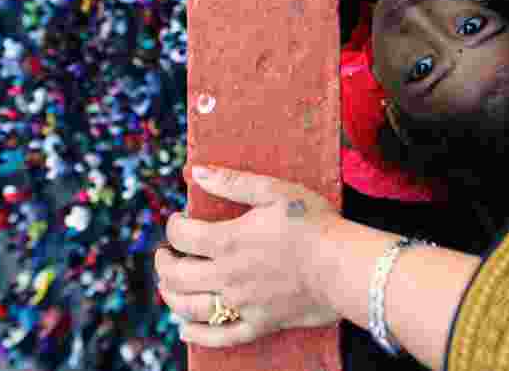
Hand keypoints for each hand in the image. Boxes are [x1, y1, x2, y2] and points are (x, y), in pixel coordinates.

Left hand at [154, 165, 341, 347]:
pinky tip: (184, 329)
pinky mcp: (259, 324)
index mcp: (228, 241)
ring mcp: (241, 304)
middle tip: (165, 254)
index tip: (179, 219)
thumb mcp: (273, 191)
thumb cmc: (313, 223)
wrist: (344, 266)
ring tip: (168, 284)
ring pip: (189, 307)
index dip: (173, 225)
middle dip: (163, 262)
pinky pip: (219, 337)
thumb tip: (197, 172)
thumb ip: (232, 183)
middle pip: (176, 275)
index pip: (181, 236)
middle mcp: (227, 275)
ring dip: (170, 296)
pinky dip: (196, 335)